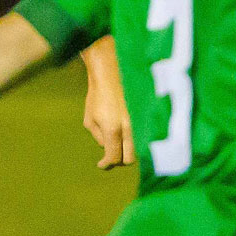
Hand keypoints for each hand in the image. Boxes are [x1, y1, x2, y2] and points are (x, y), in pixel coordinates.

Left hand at [80, 42, 133, 169]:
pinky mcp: (146, 115)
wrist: (112, 70)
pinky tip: (130, 133)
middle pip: (130, 159)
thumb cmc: (97, 94)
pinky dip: (138, 138)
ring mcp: (140, 121)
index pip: (114, 158)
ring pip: (140, 149)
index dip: (106, 164)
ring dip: (130, 150)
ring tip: (121, 143)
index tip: (102, 164)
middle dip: (120, 160)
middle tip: (113, 155)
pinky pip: (145, 135)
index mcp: (113, 130)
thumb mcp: (90, 119)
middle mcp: (129, 128)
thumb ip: (99, 138)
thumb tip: (108, 149)